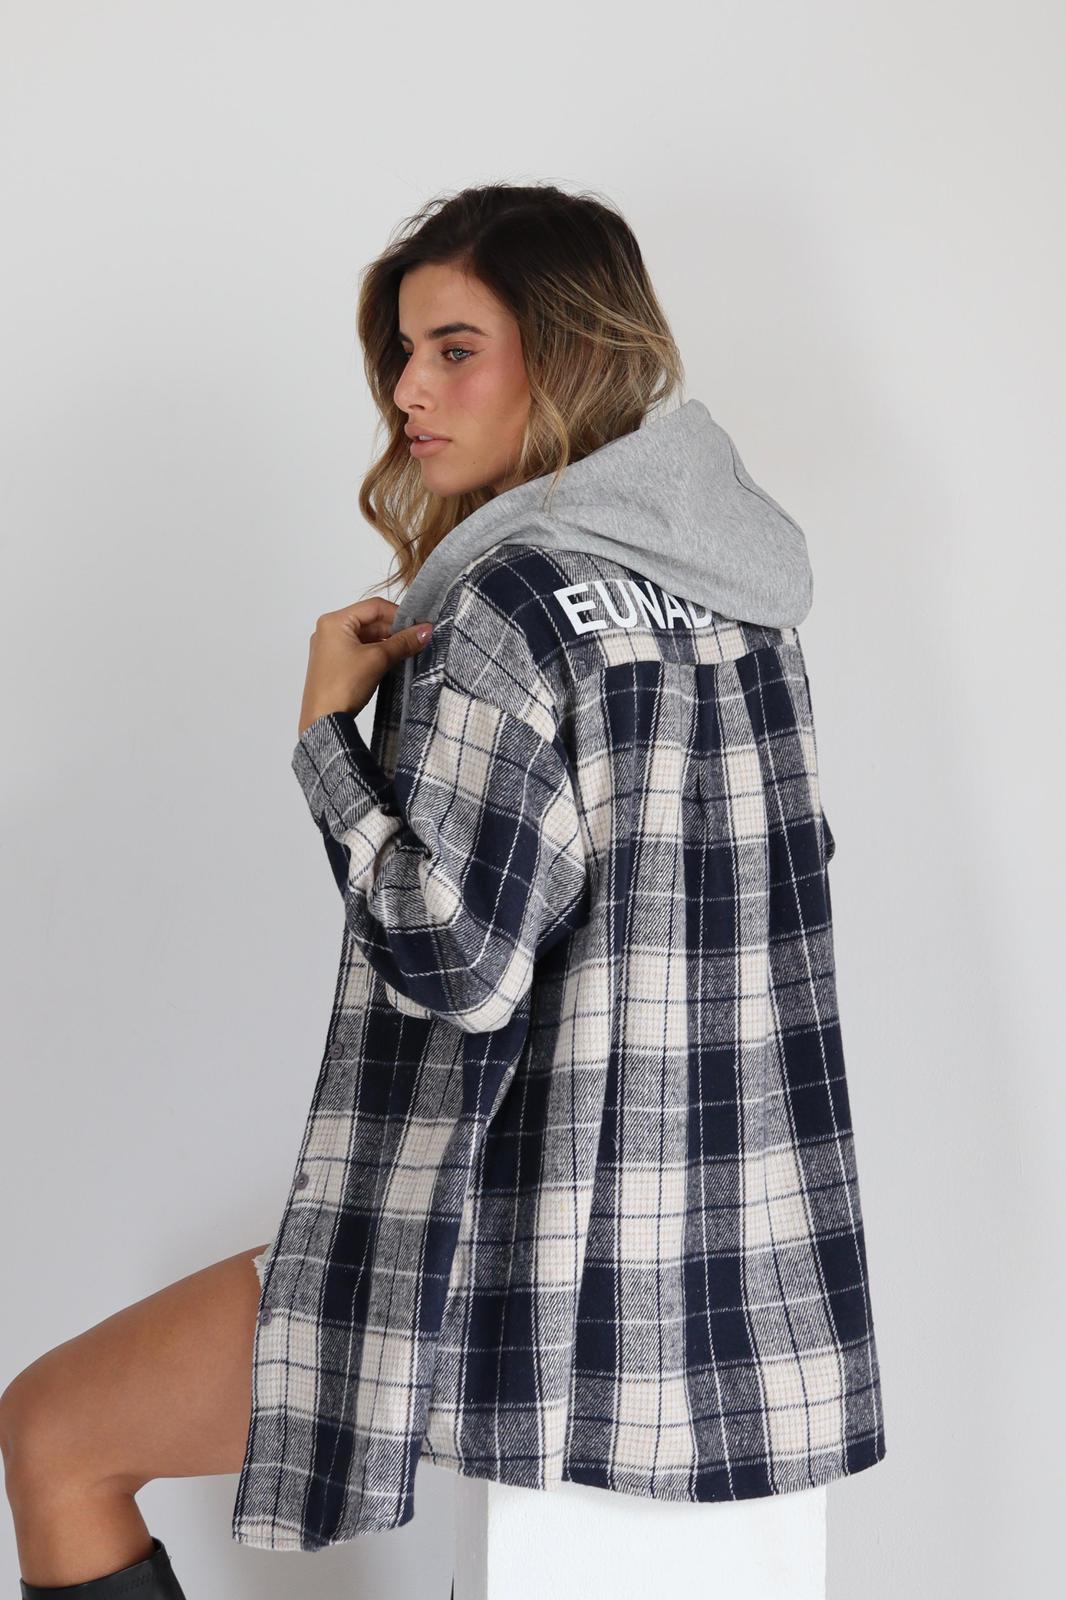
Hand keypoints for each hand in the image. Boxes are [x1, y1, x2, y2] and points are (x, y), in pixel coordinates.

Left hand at [297, 597, 431, 738]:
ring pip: (366, 637)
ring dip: (387, 643)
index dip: (399, 614)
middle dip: (394, 630)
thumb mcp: (377, 659)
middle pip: (369, 621)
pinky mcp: (333, 664)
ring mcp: (329, 648)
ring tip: (408, 652)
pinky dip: (377, 654)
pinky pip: (359, 651)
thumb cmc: (344, 685)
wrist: (323, 721)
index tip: (419, 626)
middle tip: (417, 640)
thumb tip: (427, 630)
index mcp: (334, 621)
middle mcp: (329, 630)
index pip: (374, 606)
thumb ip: (403, 642)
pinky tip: (393, 662)